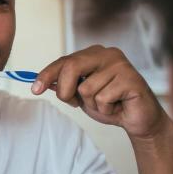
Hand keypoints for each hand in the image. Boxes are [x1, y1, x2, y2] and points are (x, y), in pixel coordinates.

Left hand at [32, 45, 169, 139]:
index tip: (35, 89)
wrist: (137, 119)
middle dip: (66, 91)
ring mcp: (120, 64)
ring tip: (107, 103)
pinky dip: (106, 109)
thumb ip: (65, 85)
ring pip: (86, 88)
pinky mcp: (131, 78)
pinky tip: (117, 106)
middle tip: (75, 103)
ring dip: (92, 104)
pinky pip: (103, 98)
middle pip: (71, 67)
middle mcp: (107, 54)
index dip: (47, 75)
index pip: (64, 61)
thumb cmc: (110, 104)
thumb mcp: (81, 95)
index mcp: (93, 54)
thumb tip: (42, 82)